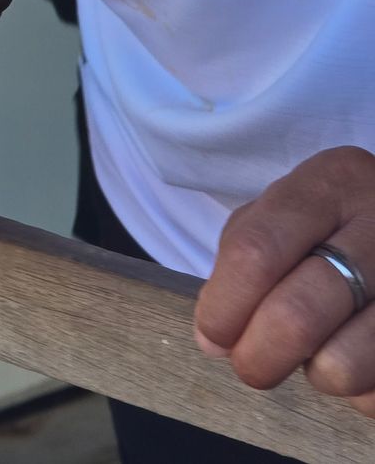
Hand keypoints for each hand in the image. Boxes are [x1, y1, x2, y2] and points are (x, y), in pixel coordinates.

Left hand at [195, 146, 374, 414]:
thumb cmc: (334, 222)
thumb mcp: (285, 212)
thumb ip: (242, 261)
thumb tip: (215, 339)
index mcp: (332, 182)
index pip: (255, 252)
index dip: (222, 308)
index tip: (213, 336)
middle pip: (296, 316)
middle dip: (257, 356)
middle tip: (252, 364)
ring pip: (342, 364)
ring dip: (316, 373)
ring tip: (322, 348)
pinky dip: (362, 390)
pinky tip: (365, 354)